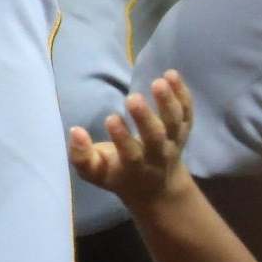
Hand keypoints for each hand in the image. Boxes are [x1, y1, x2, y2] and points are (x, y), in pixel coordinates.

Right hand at [68, 70, 195, 207]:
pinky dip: (182, 94)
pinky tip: (171, 74)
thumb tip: (75, 131)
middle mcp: (158, 155)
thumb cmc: (118, 174)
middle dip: (145, 118)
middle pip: (156, 137)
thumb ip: (82, 156)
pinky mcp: (183, 129)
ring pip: (175, 122)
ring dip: (168, 102)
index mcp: (134, 167)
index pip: (130, 153)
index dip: (121, 137)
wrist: (157, 186)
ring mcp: (174, 141)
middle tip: (133, 98)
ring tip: (159, 81)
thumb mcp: (96, 174)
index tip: (110, 118)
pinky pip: (186, 111)